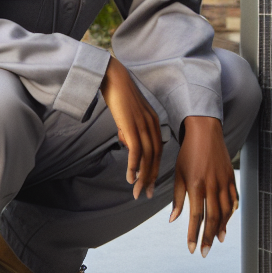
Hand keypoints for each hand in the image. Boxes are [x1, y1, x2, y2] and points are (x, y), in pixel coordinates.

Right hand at [100, 56, 161, 198]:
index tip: (150, 184)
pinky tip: (130, 177)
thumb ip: (129, 130)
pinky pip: (136, 151)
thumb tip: (126, 143)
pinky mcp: (132, 125)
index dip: (154, 170)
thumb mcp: (128, 116)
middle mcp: (152, 126)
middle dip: (150, 178)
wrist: (112, 77)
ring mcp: (143, 126)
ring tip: (137, 191)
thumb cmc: (118, 96)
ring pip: (146, 158)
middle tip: (146, 195)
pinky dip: (134, 166)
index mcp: (153, 123)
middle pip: (155, 158)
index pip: (158, 152)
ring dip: (142, 177)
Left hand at [169, 116, 237, 256]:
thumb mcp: (179, 175)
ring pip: (226, 211)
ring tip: (217, 240)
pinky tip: (227, 221)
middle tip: (205, 252)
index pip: (196, 217)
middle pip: (213, 218)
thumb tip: (173, 220)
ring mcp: (224, 182)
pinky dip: (231, 212)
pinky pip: (234, 199)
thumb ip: (177, 199)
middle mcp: (212, 185)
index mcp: (196, 185)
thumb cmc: (188, 153)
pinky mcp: (231, 177)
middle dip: (209, 237)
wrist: (205, 132)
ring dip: (221, 228)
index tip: (192, 249)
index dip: (194, 235)